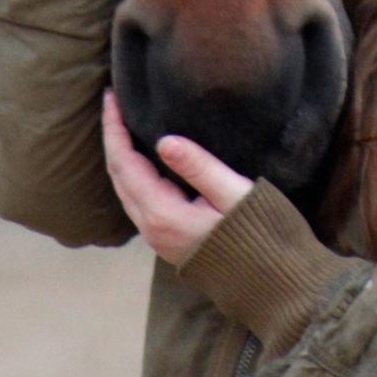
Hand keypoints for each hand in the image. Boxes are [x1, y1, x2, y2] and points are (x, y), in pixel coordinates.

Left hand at [102, 88, 251, 266]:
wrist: (264, 279)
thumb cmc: (256, 231)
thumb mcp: (232, 192)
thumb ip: (198, 166)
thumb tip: (163, 140)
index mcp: (163, 214)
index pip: (125, 163)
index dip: (115, 129)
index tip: (112, 97)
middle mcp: (151, 227)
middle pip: (117, 175)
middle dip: (112, 137)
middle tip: (113, 101)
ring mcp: (156, 236)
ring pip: (124, 189)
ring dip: (118, 154)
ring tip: (121, 123)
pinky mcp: (165, 238)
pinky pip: (135, 198)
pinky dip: (130, 171)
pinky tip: (139, 156)